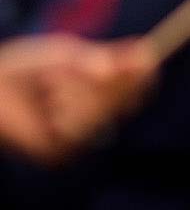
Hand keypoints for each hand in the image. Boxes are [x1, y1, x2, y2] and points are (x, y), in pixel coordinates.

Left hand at [0, 35, 155, 164]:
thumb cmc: (22, 69)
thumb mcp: (66, 56)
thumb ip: (102, 59)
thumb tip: (143, 55)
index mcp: (99, 98)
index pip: (136, 91)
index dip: (144, 77)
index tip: (148, 60)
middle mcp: (93, 121)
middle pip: (126, 103)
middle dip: (112, 81)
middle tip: (91, 66)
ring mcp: (77, 140)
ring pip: (103, 114)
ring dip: (78, 90)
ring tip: (52, 83)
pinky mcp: (59, 153)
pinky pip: (79, 128)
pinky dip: (64, 107)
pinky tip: (47, 101)